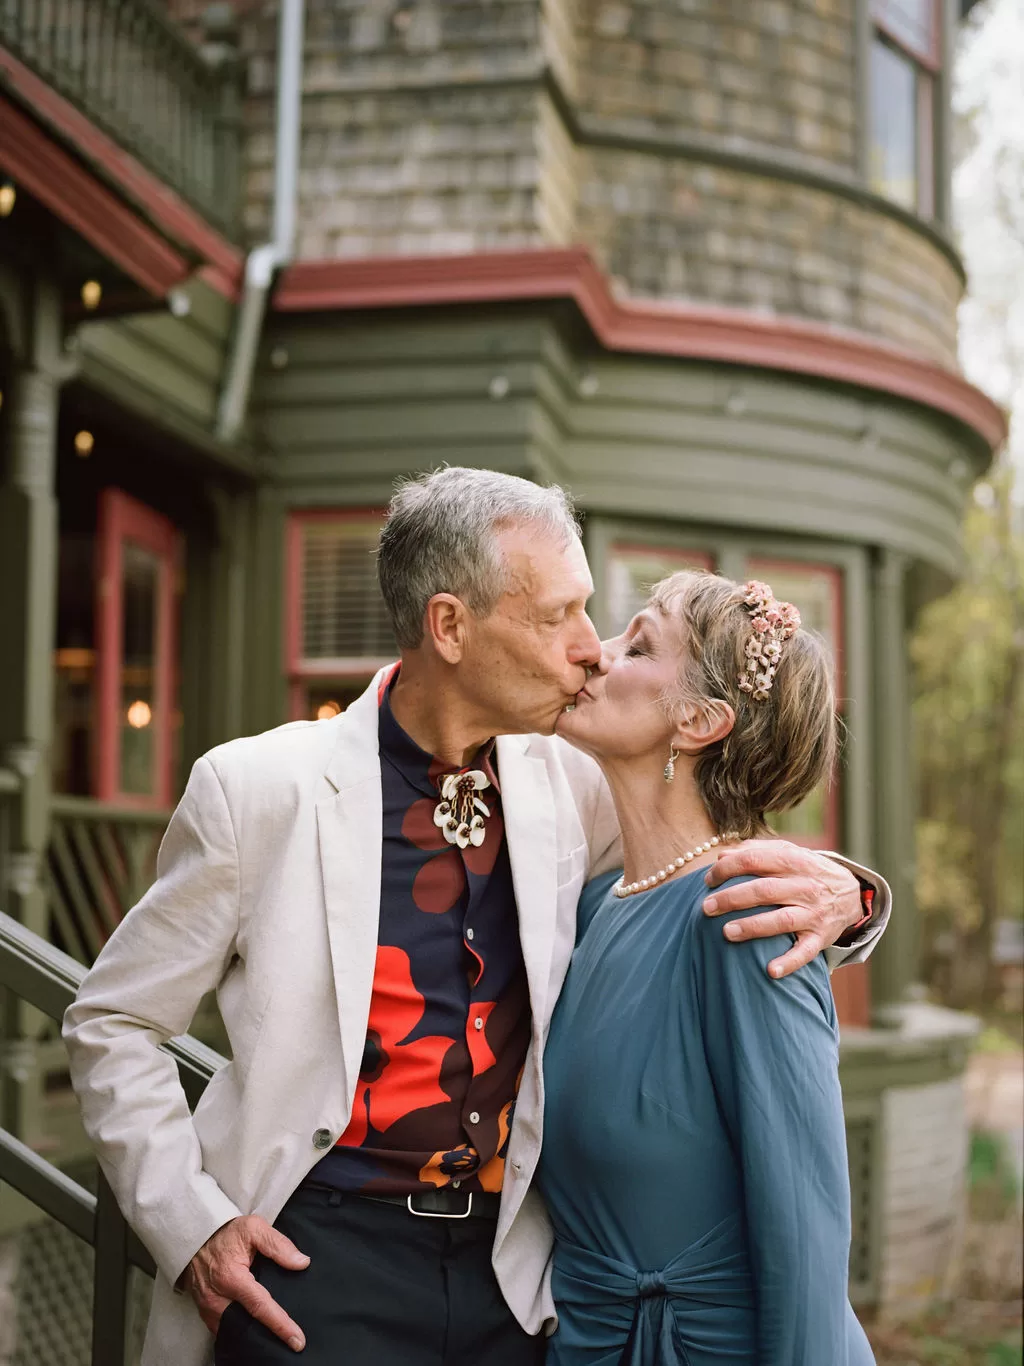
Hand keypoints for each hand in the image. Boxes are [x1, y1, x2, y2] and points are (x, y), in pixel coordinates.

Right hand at [184, 1214, 309, 1349]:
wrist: (196, 1237)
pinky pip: (224, 1329)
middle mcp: (218, 1299)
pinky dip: (240, 1331)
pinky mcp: (205, 1313)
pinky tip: (256, 1331)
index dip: (280, 1325)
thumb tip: (302, 1263)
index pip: (261, 1306)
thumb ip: (278, 1245)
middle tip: (292, 1343)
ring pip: (235, 1331)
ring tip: (276, 1339)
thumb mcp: (254, 1228)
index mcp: (232, 1277)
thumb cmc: (226, 1232)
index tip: (297, 1340)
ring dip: (254, 1336)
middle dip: (268, 1338)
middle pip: (248, 1326)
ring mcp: (209, 1309)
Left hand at [702, 839, 862, 979]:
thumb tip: (722, 855)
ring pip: (782, 920)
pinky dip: (789, 962)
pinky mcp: (821, 938)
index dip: (728, 869)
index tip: (708, 880)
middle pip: (764, 890)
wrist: (852, 892)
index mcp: (794, 862)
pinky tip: (770, 971)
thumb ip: (756, 851)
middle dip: (732, 898)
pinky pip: (805, 952)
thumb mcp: (788, 853)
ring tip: (727, 932)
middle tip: (706, 907)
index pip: (756, 860)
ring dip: (753, 927)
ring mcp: (814, 913)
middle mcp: (805, 886)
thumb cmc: (807, 871)